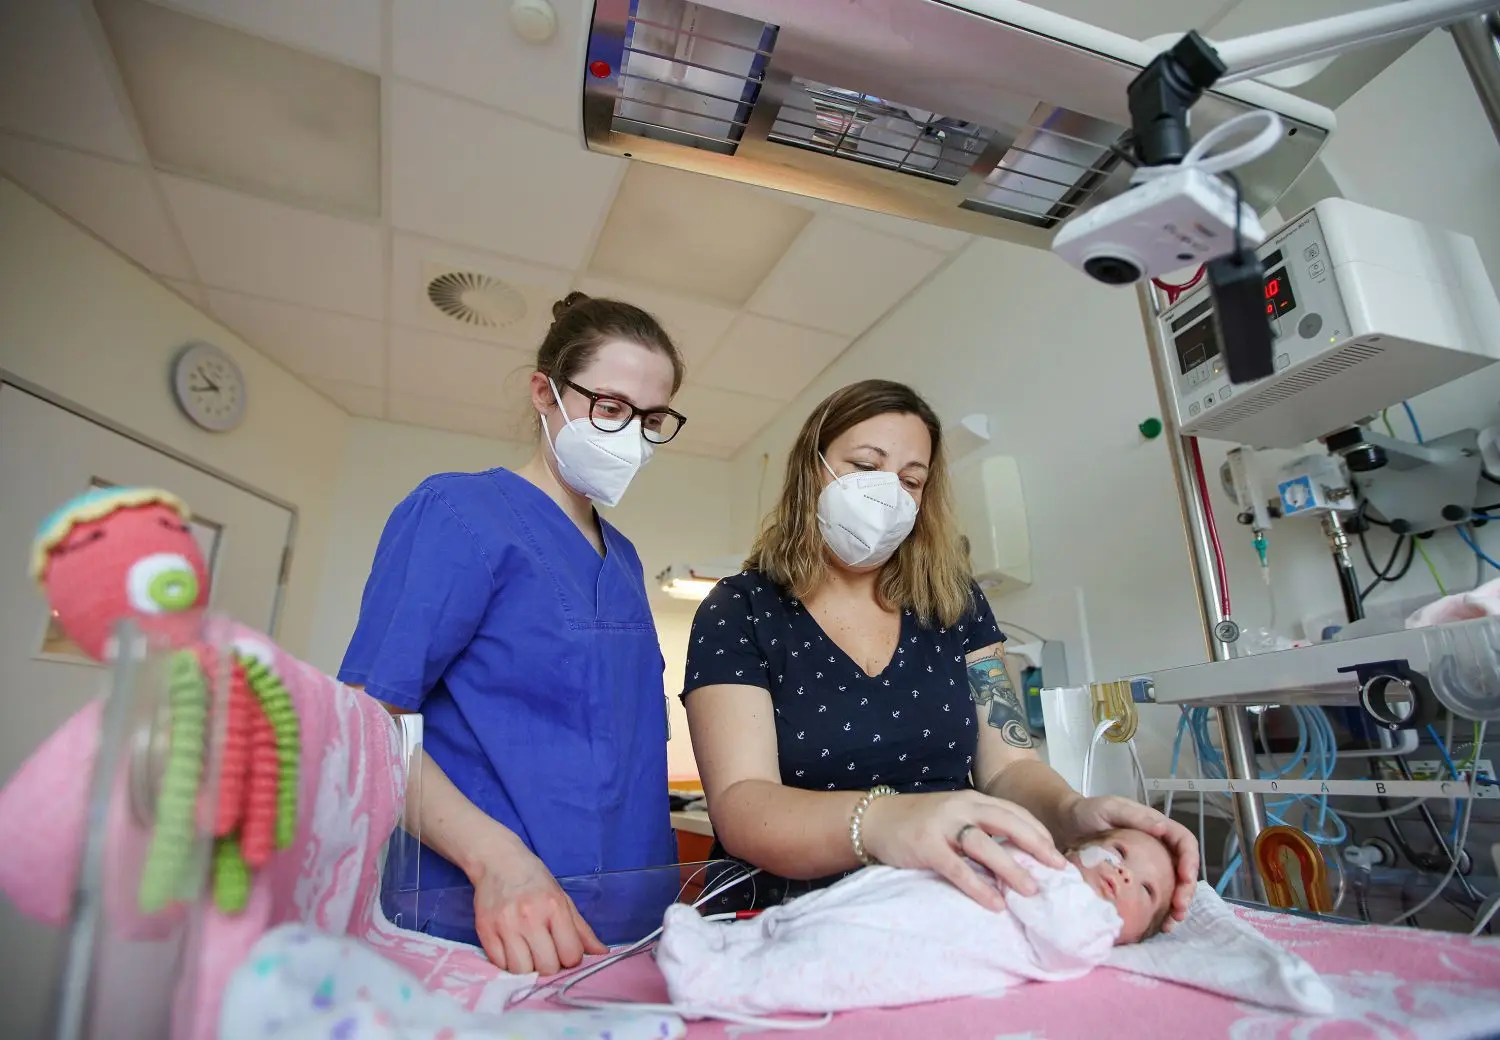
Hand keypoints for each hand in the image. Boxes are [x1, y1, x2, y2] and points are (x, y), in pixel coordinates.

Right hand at [467, 842, 606, 974]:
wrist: (497, 860)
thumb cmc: (534, 880)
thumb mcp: (563, 898)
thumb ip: (582, 929)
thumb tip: (603, 953)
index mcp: (554, 907)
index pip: (570, 955)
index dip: (570, 958)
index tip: (564, 950)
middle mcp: (530, 917)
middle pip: (547, 967)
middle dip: (550, 965)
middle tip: (546, 952)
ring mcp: (505, 925)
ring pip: (522, 971)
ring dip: (528, 968)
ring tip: (528, 953)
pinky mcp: (484, 931)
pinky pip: (500, 965)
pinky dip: (508, 964)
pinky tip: (512, 950)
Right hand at [861, 790, 1067, 911]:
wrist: (875, 819)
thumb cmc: (920, 821)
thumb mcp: (954, 816)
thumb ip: (981, 827)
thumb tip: (1018, 856)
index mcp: (972, 799)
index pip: (1014, 812)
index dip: (1038, 832)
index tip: (1057, 854)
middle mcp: (961, 807)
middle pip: (1007, 823)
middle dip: (1036, 846)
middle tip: (1058, 869)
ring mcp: (942, 825)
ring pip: (984, 845)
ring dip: (1011, 868)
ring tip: (1031, 891)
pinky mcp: (925, 846)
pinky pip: (957, 868)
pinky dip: (978, 886)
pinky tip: (994, 903)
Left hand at [1064, 795, 1199, 927]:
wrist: (1063, 823)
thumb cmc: (1086, 812)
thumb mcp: (1110, 808)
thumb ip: (1136, 817)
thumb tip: (1163, 828)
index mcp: (1156, 827)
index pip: (1184, 842)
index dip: (1191, 861)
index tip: (1185, 879)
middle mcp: (1156, 846)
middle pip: (1183, 869)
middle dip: (1186, 890)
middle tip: (1179, 909)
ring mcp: (1147, 864)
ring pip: (1172, 885)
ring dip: (1176, 905)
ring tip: (1171, 922)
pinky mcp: (1134, 879)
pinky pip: (1153, 895)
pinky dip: (1158, 910)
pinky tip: (1157, 925)